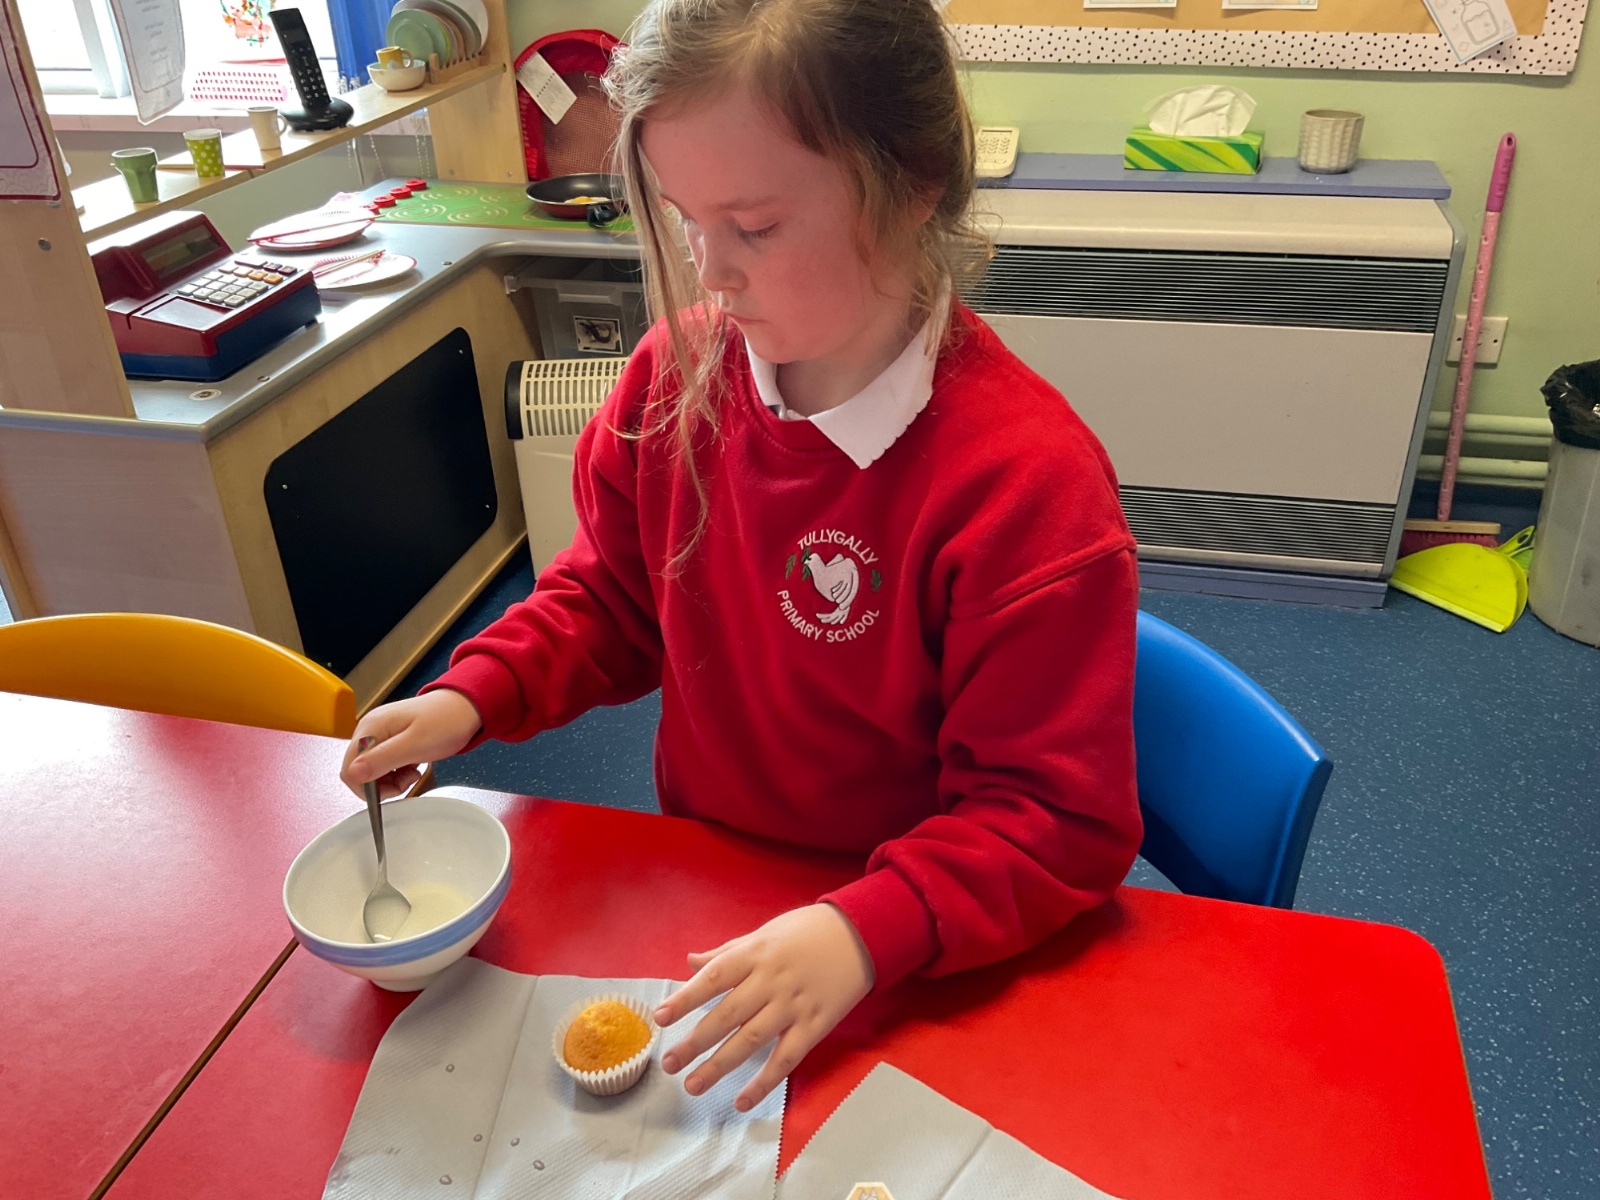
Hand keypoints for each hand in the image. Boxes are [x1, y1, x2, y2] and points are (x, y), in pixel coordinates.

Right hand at [339, 690, 481, 799]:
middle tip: (407, 781)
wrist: (465, 708)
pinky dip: (397, 773)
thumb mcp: (415, 744)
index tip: (393, 789)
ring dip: (390, 780)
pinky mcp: (390, 741)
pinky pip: (384, 765)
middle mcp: (370, 730)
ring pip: (371, 771)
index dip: (367, 786)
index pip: (348, 770)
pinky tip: (413, 767)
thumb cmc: (445, 721)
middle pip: (358, 771)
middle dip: (381, 784)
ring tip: (413, 772)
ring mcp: (379, 735)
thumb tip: (352, 775)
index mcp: (370, 728)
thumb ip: (382, 759)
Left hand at [655, 904, 873, 1111]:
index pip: (713, 978)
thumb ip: (727, 952)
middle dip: (695, 1041)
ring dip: (720, 1065)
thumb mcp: (765, 932)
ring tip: (693, 1085)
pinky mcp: (815, 1025)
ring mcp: (793, 1005)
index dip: (685, 998)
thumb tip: (691, 961)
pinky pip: (786, 1058)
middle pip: (727, 1015)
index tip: (660, 1018)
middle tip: (669, 1063)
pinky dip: (764, 1081)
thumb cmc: (807, 931)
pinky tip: (742, 1100)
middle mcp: (771, 980)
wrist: (861, 935)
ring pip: (751, 1040)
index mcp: (755, 954)